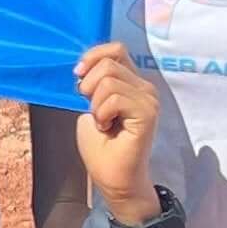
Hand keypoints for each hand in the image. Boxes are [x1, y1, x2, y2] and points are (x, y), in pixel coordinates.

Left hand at [71, 42, 166, 223]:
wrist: (113, 178)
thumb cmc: (102, 147)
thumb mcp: (90, 106)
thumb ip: (93, 84)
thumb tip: (82, 66)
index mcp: (132, 82)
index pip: (116, 49)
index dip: (92, 57)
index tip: (77, 76)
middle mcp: (144, 87)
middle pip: (108, 64)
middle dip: (88, 87)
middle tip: (94, 112)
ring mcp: (149, 100)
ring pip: (108, 81)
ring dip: (95, 106)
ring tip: (103, 124)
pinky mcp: (148, 113)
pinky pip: (115, 98)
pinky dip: (101, 114)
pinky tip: (107, 128)